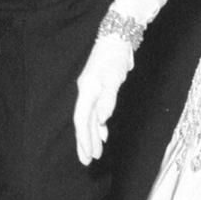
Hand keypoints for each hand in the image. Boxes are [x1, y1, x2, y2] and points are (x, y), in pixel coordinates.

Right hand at [73, 35, 134, 165]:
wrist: (117, 38)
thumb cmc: (116, 57)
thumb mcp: (114, 78)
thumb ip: (107, 99)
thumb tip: (101, 120)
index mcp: (87, 91)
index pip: (82, 120)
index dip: (84, 139)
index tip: (87, 155)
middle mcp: (86, 92)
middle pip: (84, 122)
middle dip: (86, 142)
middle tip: (88, 161)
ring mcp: (92, 90)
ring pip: (90, 118)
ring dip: (93, 135)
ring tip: (96, 152)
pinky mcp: (99, 88)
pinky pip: (96, 112)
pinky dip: (99, 125)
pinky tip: (103, 134)